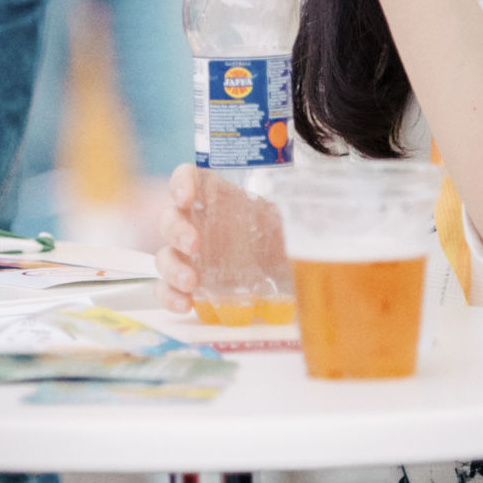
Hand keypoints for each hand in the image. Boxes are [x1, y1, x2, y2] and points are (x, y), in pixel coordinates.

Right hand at [151, 163, 284, 313]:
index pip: (187, 177)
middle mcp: (199, 222)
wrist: (293, 275)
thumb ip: (296, 212)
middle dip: (176, 230)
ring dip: (172, 267)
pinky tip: (185, 305)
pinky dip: (169, 296)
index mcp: (219, 196)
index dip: (181, 183)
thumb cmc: (288, 238)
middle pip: (170, 218)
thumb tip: (317, 217)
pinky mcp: (191, 286)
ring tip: (191, 282)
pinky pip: (167, 289)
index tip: (186, 198)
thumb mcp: (294, 219)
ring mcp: (191, 257)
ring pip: (164, 256)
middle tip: (194, 245)